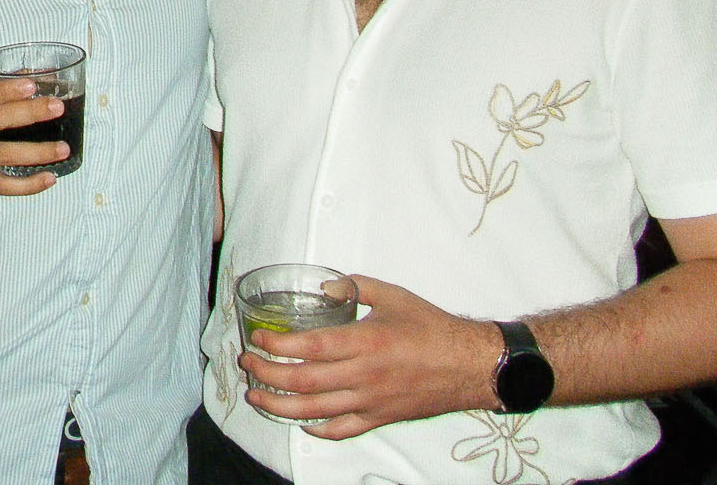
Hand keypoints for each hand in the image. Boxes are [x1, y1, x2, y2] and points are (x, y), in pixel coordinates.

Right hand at [0, 77, 66, 194]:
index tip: (31, 86)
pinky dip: (28, 185)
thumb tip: (35, 77)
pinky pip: (3, 185)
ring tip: (63, 148)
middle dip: (29, 113)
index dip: (6, 90)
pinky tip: (49, 178)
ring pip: (4, 155)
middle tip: (56, 108)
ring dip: (37, 152)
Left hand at [240, 276, 499, 437]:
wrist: (469, 365)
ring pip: (314, 411)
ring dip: (279, 406)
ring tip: (257, 397)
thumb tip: (324, 286)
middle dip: (267, 375)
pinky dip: (317, 429)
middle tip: (247, 365)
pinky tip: (302, 423)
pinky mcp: (380, 418)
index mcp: (364, 342)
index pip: (308, 348)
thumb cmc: (432, 327)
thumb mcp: (392, 295)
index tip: (257, 338)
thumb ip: (354, 286)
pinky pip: (342, 429)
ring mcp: (370, 402)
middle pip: (302, 382)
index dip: (276, 345)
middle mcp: (363, 376)